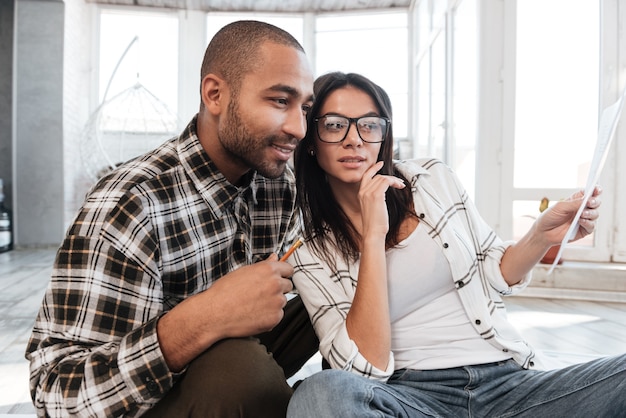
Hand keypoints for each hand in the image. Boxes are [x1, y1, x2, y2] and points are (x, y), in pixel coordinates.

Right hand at [156, 254, 293, 371]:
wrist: (214, 314)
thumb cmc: (224, 292)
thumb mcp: (243, 272)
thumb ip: (263, 266)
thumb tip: (275, 257)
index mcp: (268, 270)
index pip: (289, 269)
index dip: (283, 274)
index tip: (279, 278)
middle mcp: (275, 284)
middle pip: (288, 286)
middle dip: (278, 289)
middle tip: (262, 294)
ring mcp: (276, 302)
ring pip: (282, 301)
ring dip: (273, 303)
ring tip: (254, 306)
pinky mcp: (275, 318)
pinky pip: (278, 315)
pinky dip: (269, 316)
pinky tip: (254, 315)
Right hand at [358, 161, 405, 237]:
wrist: (373, 232)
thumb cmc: (374, 224)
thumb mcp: (372, 208)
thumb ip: (374, 198)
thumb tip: (383, 192)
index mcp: (360, 194)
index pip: (366, 176)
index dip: (373, 168)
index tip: (380, 163)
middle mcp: (363, 191)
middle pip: (377, 176)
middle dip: (390, 177)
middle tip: (399, 182)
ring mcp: (368, 193)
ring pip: (383, 178)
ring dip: (394, 180)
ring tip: (401, 185)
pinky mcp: (376, 195)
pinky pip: (386, 181)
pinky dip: (394, 182)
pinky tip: (399, 186)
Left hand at [536, 186, 601, 244]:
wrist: (544, 232)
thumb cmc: (550, 217)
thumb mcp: (560, 207)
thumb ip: (574, 203)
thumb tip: (587, 200)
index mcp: (577, 200)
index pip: (589, 193)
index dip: (595, 190)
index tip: (597, 189)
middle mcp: (582, 209)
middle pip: (595, 203)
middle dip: (594, 202)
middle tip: (589, 203)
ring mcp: (584, 219)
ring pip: (595, 214)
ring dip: (591, 213)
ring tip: (582, 214)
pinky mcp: (584, 230)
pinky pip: (591, 226)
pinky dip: (588, 223)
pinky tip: (581, 221)